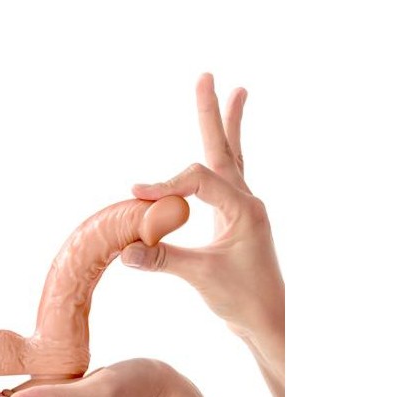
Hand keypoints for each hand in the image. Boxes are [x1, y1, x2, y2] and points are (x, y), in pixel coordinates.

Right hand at [122, 73, 284, 396]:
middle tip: (208, 75)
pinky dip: (220, 157)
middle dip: (213, 113)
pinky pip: (224, 179)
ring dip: (227, 125)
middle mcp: (247, 201)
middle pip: (224, 149)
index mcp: (244, 209)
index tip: (135, 195)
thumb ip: (164, 260)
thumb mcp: (201, 278)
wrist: (271, 322)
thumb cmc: (244, 300)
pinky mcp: (236, 220)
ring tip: (235, 90)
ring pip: (230, 158)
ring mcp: (243, 209)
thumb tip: (124, 251)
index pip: (198, 180)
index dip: (165, 184)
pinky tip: (218, 146)